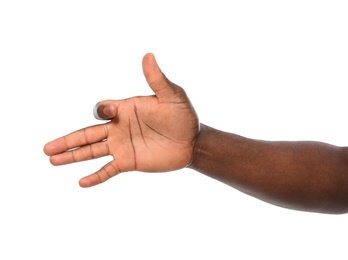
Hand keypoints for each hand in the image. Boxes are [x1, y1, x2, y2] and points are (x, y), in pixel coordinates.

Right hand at [44, 53, 199, 186]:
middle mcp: (118, 128)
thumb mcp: (172, 95)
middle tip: (46, 148)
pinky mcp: (130, 162)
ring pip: (92, 152)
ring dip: (72, 157)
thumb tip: (148, 55)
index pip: (102, 109)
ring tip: (52, 161)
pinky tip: (81, 183)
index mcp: (125, 110)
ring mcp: (122, 146)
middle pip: (87, 134)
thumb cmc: (183, 116)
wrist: (192, 141)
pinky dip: (96, 176)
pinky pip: (108, 170)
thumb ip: (157, 79)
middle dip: (67, 141)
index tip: (109, 113)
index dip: (101, 111)